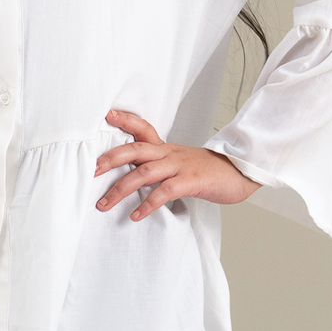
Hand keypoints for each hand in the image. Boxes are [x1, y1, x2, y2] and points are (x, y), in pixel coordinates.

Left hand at [93, 108, 259, 220]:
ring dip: (120, 188)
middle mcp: (170, 154)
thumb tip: (133, 179)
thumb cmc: (209, 172)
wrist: (241, 173)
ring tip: (103, 203)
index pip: (143, 128)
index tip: (106, 115)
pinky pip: (164, 192)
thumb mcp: (181, 164)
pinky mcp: (191, 181)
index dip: (124, 120)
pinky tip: (136, 215)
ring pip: (144, 172)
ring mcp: (180, 166)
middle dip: (110, 159)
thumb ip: (159, 168)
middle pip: (135, 149)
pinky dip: (148, 204)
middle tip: (90, 170)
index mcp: (167, 148)